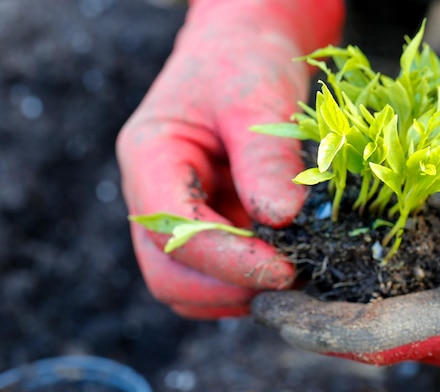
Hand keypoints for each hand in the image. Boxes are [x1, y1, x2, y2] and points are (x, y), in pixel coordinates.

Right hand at [117, 0, 343, 318]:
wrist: (242, 54)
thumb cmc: (242, 62)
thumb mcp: (254, 96)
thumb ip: (263, 158)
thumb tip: (281, 219)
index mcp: (148, 157)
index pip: (171, 230)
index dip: (227, 259)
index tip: (284, 269)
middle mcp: (153, 195)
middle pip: (168, 275)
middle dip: (228, 287)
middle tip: (290, 277)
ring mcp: (177, 216)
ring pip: (190, 286)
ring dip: (239, 290)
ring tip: (291, 267)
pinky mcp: (204, 226)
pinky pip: (216, 275)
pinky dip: (247, 281)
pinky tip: (284, 259)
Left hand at [252, 167, 439, 384]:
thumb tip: (423, 195)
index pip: (369, 337)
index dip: (313, 326)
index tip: (266, 310)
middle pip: (372, 339)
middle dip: (318, 320)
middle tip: (271, 291)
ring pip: (394, 332)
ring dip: (346, 313)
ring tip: (304, 282)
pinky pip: (421, 322)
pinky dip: (383, 303)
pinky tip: (366, 278)